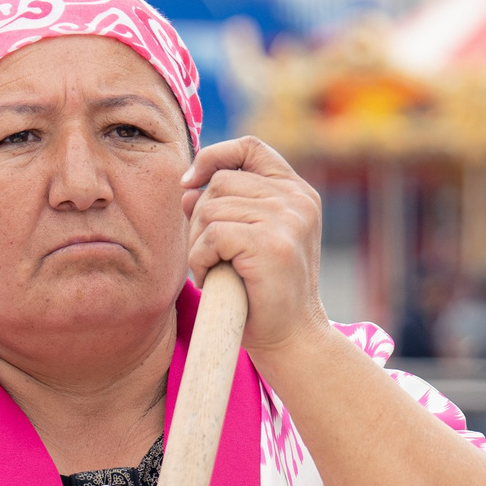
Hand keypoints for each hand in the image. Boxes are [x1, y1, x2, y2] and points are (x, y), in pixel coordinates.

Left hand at [181, 136, 326, 355]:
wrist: (292, 338)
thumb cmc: (265, 291)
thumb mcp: (254, 238)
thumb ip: (230, 205)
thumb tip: (187, 186)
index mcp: (298, 193)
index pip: (250, 147)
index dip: (214, 156)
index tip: (190, 183)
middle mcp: (298, 200)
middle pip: (221, 181)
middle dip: (200, 217)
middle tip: (207, 253)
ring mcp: (288, 220)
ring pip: (212, 209)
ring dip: (198, 243)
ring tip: (213, 268)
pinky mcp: (271, 244)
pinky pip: (212, 235)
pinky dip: (200, 259)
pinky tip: (212, 278)